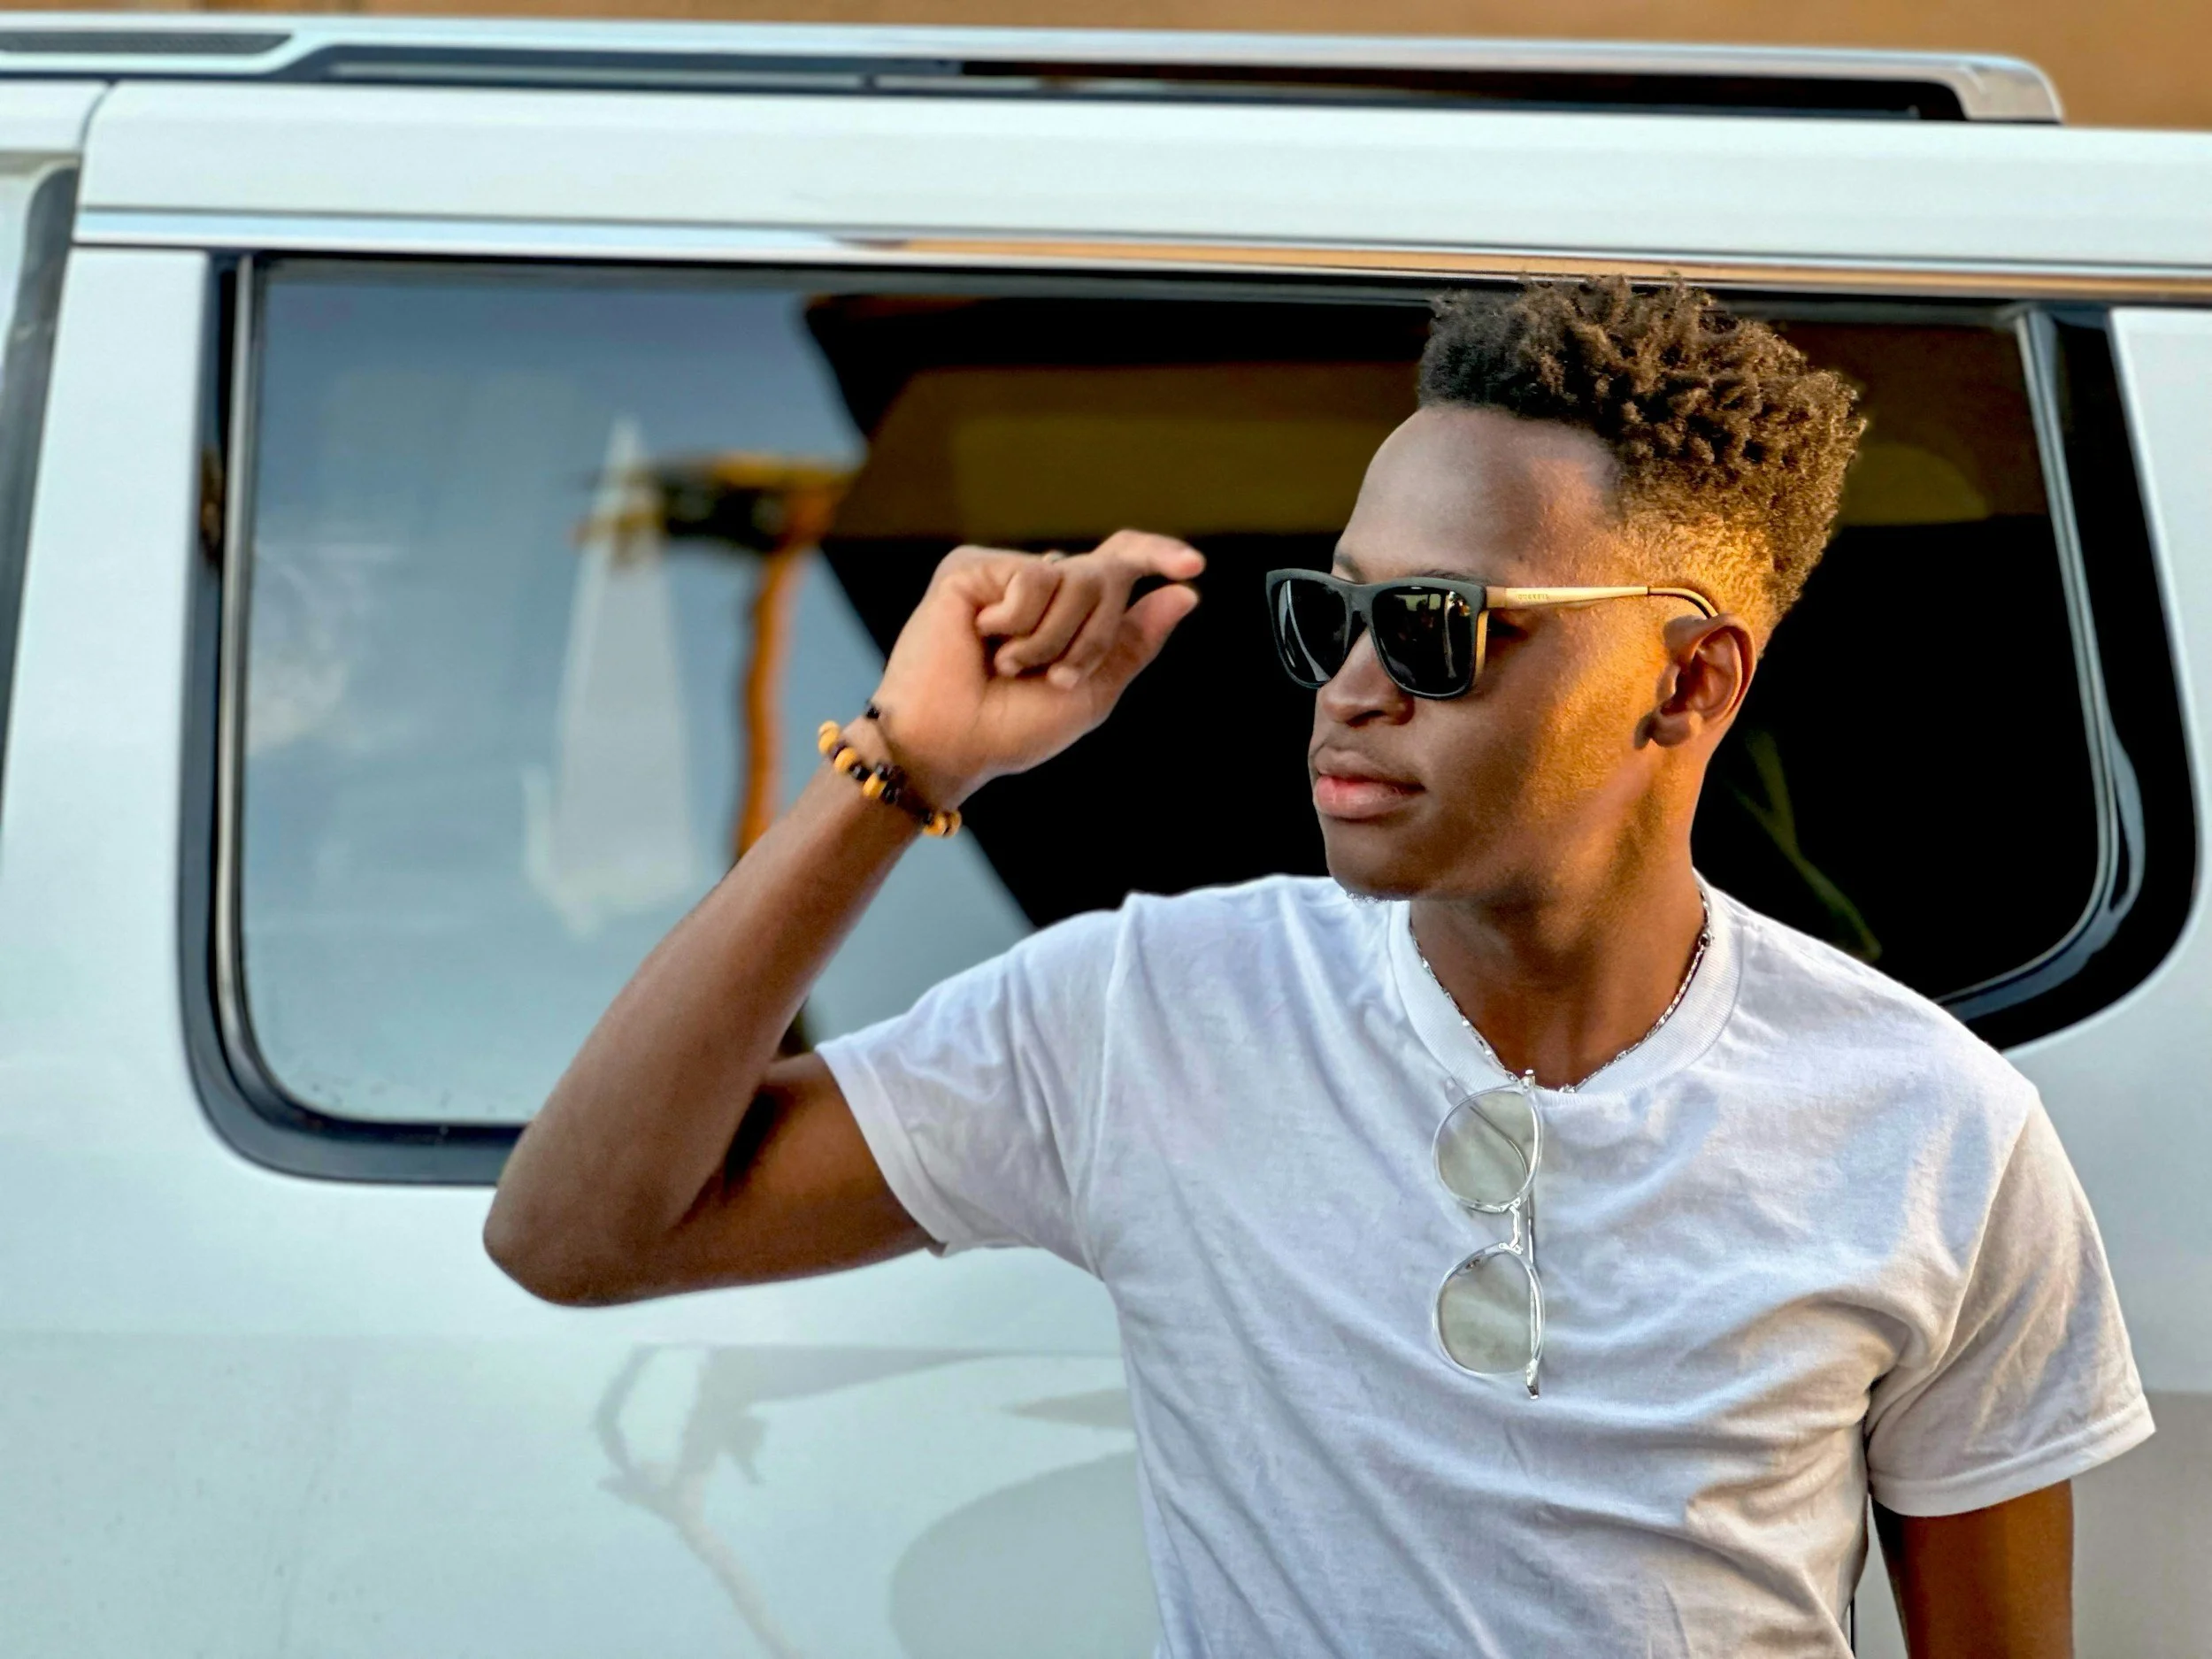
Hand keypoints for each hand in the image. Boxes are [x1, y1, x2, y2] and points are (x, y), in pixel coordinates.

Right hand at [865, 530, 1203, 803]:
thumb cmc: (1012, 728)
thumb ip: (1134, 642)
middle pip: (1106, 576)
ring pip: (1073, 578)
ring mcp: (1005, 572)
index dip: (1157, 554)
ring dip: (1052, 639)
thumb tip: (1185, 593)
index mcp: (1069, 612)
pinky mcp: (971, 567)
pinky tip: (982, 641)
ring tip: (1007, 665)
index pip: (1119, 563)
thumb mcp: (1091, 692)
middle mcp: (1039, 585)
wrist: (951, 744)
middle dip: (1093, 638)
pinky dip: (1019, 623)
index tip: (1193, 566)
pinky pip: (1034, 578)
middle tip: (1054, 679)